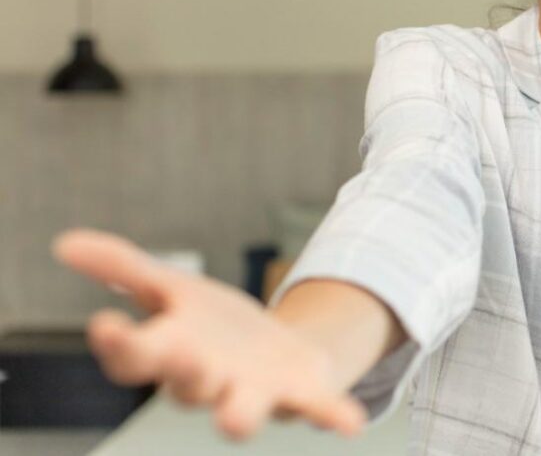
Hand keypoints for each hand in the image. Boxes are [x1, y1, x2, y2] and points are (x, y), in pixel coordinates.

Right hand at [51, 228, 366, 440]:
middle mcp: (208, 381)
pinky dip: (331, 416)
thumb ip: (123, 267)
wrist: (274, 351)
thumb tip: (65, 243)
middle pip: (186, 385)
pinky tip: (350, 423)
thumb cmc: (210, 325)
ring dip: (238, 414)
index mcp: (173, 352)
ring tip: (234, 421)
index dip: (119, 343)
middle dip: (181, 373)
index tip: (104, 324)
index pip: (135, 356)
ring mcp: (255, 393)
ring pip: (240, 411)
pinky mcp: (301, 395)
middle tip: (179, 355)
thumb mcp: (171, 287)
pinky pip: (316, 410)